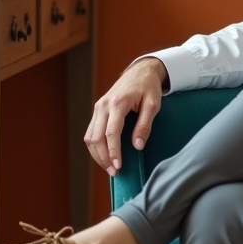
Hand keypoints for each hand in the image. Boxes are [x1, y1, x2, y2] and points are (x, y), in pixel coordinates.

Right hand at [85, 57, 165, 175]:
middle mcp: (103, 106)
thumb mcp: (153, 104)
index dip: (113, 152)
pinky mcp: (97, 111)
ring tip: (109, 167)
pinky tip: (104, 156)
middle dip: (104, 157)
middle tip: (115, 172)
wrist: (140, 71)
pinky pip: (90, 132)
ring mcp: (98, 108)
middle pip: (96, 138)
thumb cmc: (148, 87)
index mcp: (117, 103)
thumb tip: (137, 146)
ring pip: (89, 137)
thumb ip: (145, 125)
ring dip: (97, 155)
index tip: (118, 166)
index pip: (111, 133)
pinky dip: (95, 146)